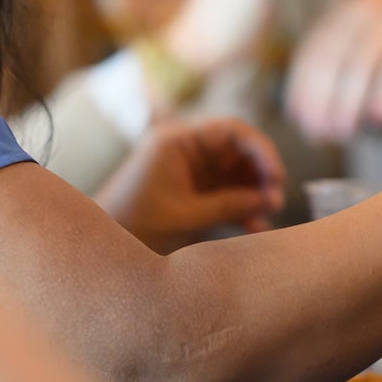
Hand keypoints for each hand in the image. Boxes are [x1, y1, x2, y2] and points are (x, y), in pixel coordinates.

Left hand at [95, 118, 286, 253]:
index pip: (232, 131)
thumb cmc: (134, 226)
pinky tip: (256, 229)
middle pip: (238, 152)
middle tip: (275, 201)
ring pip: (236, 174)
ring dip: (254, 194)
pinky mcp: (192, 194)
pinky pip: (226, 194)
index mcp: (178, 142)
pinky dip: (241, 209)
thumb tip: (269, 201)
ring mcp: (191, 172)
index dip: (261, 150)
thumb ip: (228, 206)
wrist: (103, 250)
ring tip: (268, 216)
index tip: (277, 177)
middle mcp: (187, 151)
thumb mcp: (185, 217)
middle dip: (261, 175)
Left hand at [284, 0, 381, 142]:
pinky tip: (379, 117)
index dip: (301, 87)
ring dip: (348, 102)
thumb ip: (338, 50)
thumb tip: (310, 102)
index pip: (312, 52)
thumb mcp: (360, 20)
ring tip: (344, 132)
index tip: (298, 120)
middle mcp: (360, 14)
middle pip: (332, 59)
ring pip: (361, 64)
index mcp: (341, 13)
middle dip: (321, 99)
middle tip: (319, 134)